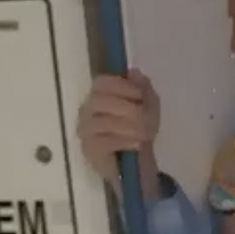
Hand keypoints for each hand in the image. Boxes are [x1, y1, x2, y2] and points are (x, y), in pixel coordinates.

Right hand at [74, 70, 161, 184]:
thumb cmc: (140, 128)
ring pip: (102, 122)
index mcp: (100, 95)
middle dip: (128, 109)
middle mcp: (87, 110)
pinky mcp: (88, 150)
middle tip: (146, 119)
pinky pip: (103, 142)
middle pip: (99, 101)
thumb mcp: (149, 105)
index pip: (101, 83)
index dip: (121, 86)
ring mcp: (85, 130)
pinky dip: (124, 142)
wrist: (137, 160)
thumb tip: (134, 72)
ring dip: (129, 128)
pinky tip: (136, 144)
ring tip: (144, 134)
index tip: (140, 96)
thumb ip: (143, 87)